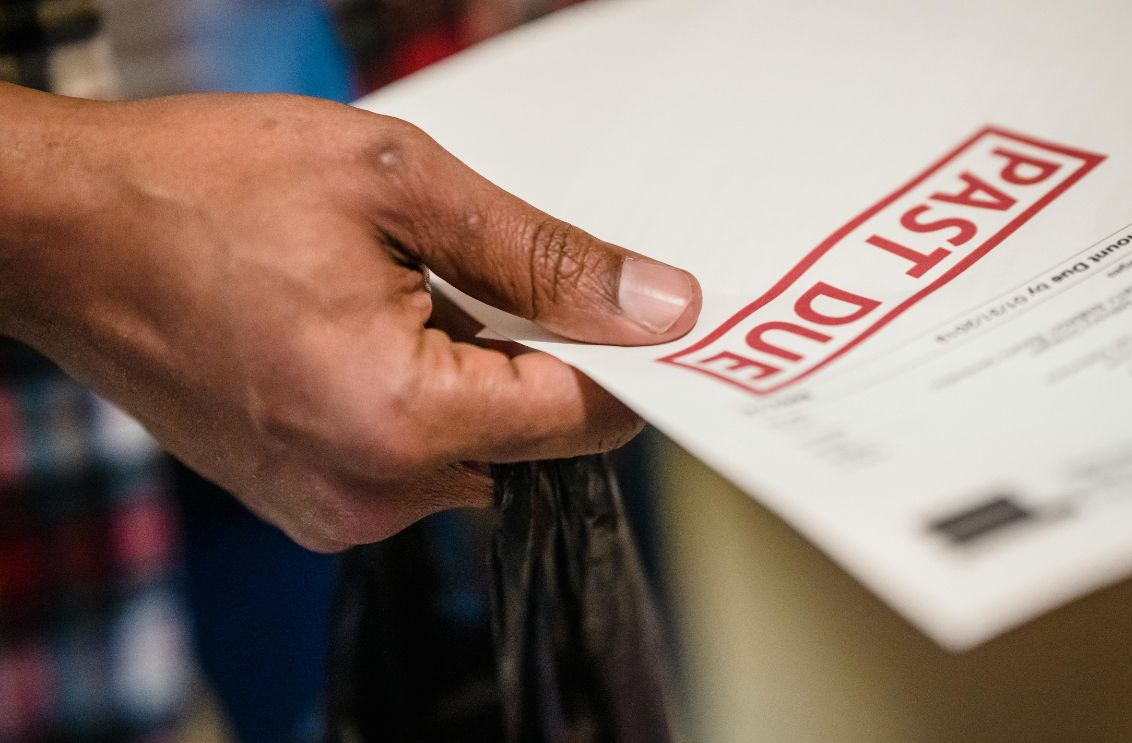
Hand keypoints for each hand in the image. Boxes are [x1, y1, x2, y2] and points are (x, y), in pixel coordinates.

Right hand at [0, 85, 700, 550]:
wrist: (61, 230)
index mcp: (399, 418)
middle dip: (542, 358)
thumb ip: (543, 258)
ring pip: (475, 453)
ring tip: (410, 288)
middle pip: (532, 441)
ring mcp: (330, 511)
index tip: (644, 308)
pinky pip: (412, 462)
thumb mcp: (400, 184)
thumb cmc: (205, 187)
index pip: (582, 417)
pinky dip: (425, 400)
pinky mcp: (304, 503)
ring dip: (477, 376)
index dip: (627, 358)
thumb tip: (660, 305)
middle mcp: (369, 493)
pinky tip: (378, 327)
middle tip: (497, 268)